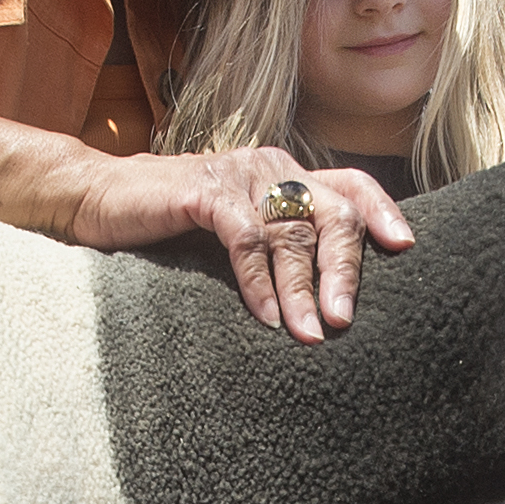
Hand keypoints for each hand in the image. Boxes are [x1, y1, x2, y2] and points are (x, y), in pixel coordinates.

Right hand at [64, 144, 411, 341]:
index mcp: (285, 174)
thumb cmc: (169, 225)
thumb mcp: (234, 232)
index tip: (405, 248)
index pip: (350, 184)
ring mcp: (238, 176)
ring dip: (301, 289)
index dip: (382, 212)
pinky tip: (266, 316)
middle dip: (343, 270)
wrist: (98, 199)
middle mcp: (270, 168)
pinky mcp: (203, 192)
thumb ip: (275, 248)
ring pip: (290, 231)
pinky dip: (258, 280)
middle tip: (345, 320)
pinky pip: (245, 237)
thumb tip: (323, 302)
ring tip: (309, 335)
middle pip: (330, 212)